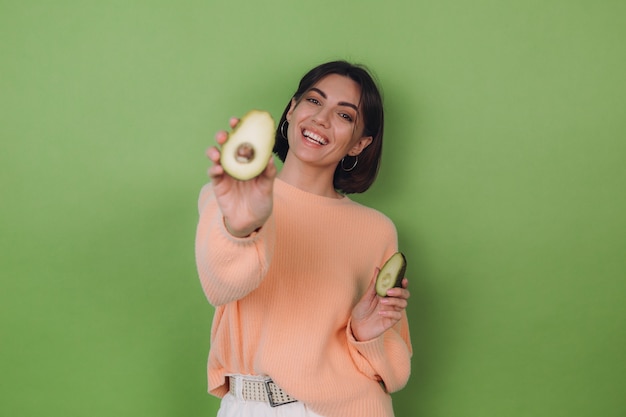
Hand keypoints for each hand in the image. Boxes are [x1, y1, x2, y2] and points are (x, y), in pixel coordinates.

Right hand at [207, 117, 276, 236]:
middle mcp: (236, 162)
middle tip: (224, 135)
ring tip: (217, 153)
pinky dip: (214, 169)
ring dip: (214, 151)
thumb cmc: (261, 201)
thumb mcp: (267, 187)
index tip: (237, 121)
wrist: (252, 221)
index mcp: (249, 159)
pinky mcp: (218, 183)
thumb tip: (270, 159)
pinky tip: (219, 169)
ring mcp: (225, 171)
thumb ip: (268, 173)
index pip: (243, 139)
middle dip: (223, 136)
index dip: (240, 128)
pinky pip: (213, 173)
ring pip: (215, 155)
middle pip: (226, 144)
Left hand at [350, 269, 409, 341]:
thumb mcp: (366, 296)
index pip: (400, 286)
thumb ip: (374, 284)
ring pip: (403, 304)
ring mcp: (392, 311)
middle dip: (400, 291)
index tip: (403, 279)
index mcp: (386, 294)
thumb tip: (378, 269)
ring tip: (381, 302)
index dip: (404, 282)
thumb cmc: (361, 311)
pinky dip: (390, 313)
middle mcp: (391, 302)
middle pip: (405, 295)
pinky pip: (397, 316)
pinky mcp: (391, 321)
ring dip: (393, 301)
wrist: (356, 327)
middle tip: (389, 292)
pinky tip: (381, 313)